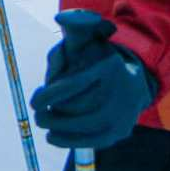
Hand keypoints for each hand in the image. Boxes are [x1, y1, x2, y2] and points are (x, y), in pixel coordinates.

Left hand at [30, 9, 156, 149]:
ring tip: (44, 121)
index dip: (50, 94)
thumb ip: (69, 36)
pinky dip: (68, 140)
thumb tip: (58, 30)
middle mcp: (119, 90)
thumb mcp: (88, 39)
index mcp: (108, 65)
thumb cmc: (100, 59)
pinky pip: (90, 140)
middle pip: (75, 106)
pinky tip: (53, 137)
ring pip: (80, 124)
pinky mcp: (120, 131)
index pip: (74, 83)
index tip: (35, 101)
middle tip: (39, 112)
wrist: (135, 82)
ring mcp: (122, 113)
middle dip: (52, 110)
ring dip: (57, 125)